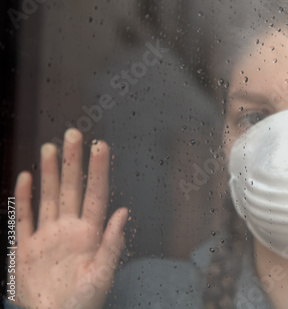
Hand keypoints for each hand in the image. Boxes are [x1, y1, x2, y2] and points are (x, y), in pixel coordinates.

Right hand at [11, 129, 127, 308]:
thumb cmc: (82, 303)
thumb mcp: (101, 276)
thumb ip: (112, 243)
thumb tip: (124, 212)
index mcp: (90, 234)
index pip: (96, 194)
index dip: (98, 170)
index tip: (100, 146)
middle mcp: (69, 229)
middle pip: (71, 188)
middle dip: (72, 162)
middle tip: (74, 134)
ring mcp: (47, 236)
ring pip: (49, 196)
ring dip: (49, 172)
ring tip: (51, 147)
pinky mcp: (26, 248)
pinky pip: (24, 218)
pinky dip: (24, 198)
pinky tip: (27, 177)